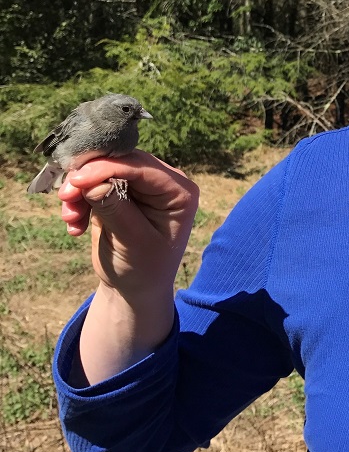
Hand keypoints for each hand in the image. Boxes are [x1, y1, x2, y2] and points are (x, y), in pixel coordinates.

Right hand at [57, 150, 199, 302]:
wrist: (134, 288)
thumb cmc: (143, 268)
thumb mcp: (132, 241)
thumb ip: (115, 209)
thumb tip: (91, 182)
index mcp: (179, 191)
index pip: (142, 167)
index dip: (107, 168)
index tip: (77, 179)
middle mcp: (163, 182)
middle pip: (120, 163)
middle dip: (88, 178)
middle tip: (64, 197)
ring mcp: (140, 185)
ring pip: (102, 171)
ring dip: (79, 191)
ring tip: (70, 218)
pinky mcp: (119, 192)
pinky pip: (93, 184)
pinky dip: (79, 200)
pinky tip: (75, 227)